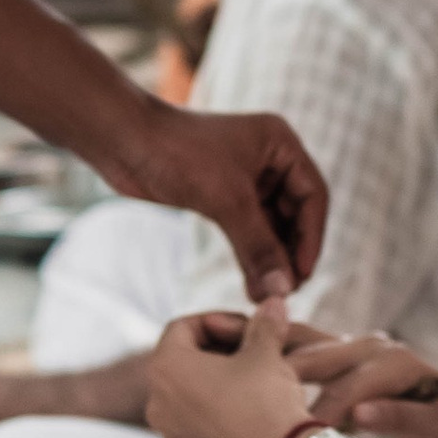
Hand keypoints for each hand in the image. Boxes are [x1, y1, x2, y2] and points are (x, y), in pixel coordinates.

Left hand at [99, 96, 326, 301]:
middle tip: (286, 292)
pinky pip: (246, 230)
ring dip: (269, 260)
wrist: (124, 141)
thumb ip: (258, 245)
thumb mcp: (227, 200)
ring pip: (270, 226)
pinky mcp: (221, 195)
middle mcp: (268, 159)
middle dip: (290, 253)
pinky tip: (251, 284)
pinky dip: (250, 255)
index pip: (313, 196)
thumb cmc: (178, 153)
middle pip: (295, 214)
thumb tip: (283, 290)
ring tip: (266, 296)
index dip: (312, 237)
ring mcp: (245, 178)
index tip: (302, 274)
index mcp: (280, 144)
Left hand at [146, 301, 321, 437]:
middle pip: (181, 361)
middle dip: (216, 351)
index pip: (182, 327)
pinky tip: (248, 412)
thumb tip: (272, 303)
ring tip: (252, 380)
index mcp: (166, 368)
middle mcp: (156, 403)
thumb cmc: (268, 401)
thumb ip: (264, 324)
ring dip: (216, 381)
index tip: (246, 327)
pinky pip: (195, 424)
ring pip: (188, 394)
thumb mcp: (267, 353)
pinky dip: (216, 411)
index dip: (216, 320)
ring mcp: (170, 435)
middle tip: (251, 350)